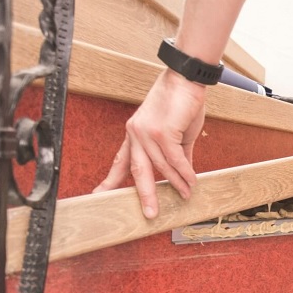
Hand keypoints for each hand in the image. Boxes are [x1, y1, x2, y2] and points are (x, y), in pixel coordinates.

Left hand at [94, 69, 206, 218]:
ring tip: (187, 193)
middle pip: (137, 171)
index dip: (112, 179)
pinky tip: (192, 181)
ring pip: (162, 167)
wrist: (186, 78)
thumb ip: (179, 153)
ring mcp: (147, 133)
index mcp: (134, 133)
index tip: (100, 194)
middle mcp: (136, 134)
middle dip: (144, 195)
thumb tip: (184, 174)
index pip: (121, 160)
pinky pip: (175, 159)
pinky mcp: (162, 131)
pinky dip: (185, 172)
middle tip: (150, 214)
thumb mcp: (177, 132)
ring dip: (177, 183)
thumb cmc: (182, 101)